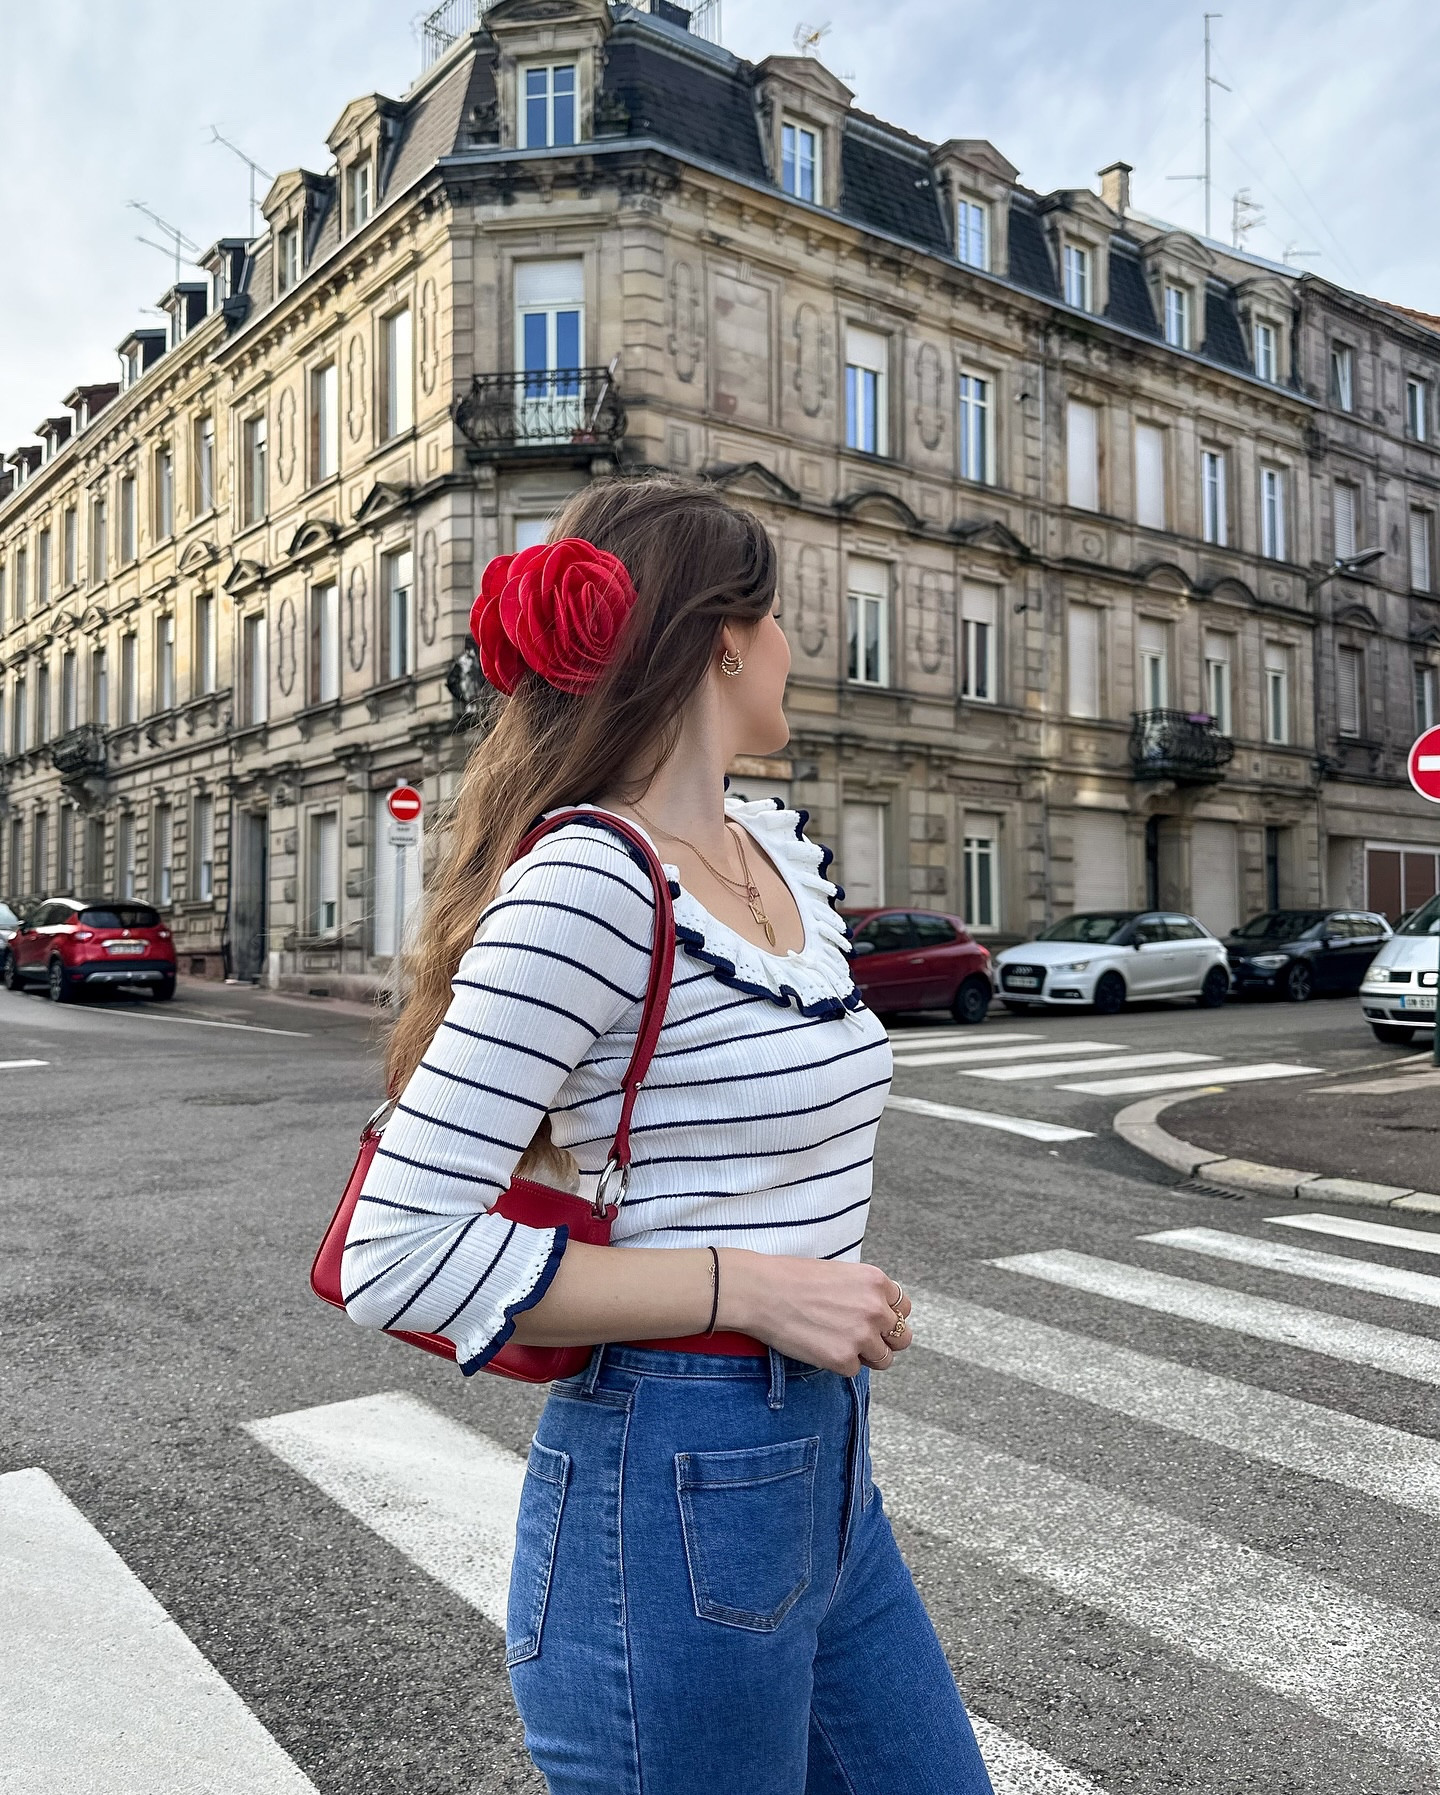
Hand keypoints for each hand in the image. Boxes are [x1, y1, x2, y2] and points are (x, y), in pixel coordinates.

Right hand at [718, 1250, 913, 1375]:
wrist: (760, 1292)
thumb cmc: (791, 1278)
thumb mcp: (839, 1273)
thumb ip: (863, 1292)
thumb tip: (875, 1312)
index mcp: (875, 1281)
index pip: (903, 1308)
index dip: (888, 1316)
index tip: (873, 1321)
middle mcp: (875, 1308)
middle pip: (902, 1337)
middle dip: (885, 1341)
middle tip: (862, 1340)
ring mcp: (861, 1336)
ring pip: (884, 1360)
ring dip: (866, 1357)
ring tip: (839, 1346)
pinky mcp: (843, 1359)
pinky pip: (854, 1371)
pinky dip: (840, 1364)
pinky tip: (820, 1348)